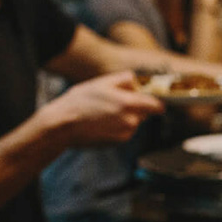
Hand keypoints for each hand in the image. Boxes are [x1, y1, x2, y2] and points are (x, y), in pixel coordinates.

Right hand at [44, 71, 164, 147]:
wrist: (63, 125)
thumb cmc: (81, 101)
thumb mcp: (103, 82)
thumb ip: (126, 79)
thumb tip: (138, 83)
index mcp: (130, 104)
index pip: (157, 106)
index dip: (156, 101)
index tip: (151, 99)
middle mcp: (131, 121)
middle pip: (145, 113)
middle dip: (136, 106)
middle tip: (116, 101)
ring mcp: (125, 133)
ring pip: (134, 122)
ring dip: (126, 116)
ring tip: (105, 111)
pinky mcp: (118, 141)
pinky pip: (125, 131)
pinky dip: (118, 126)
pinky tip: (102, 121)